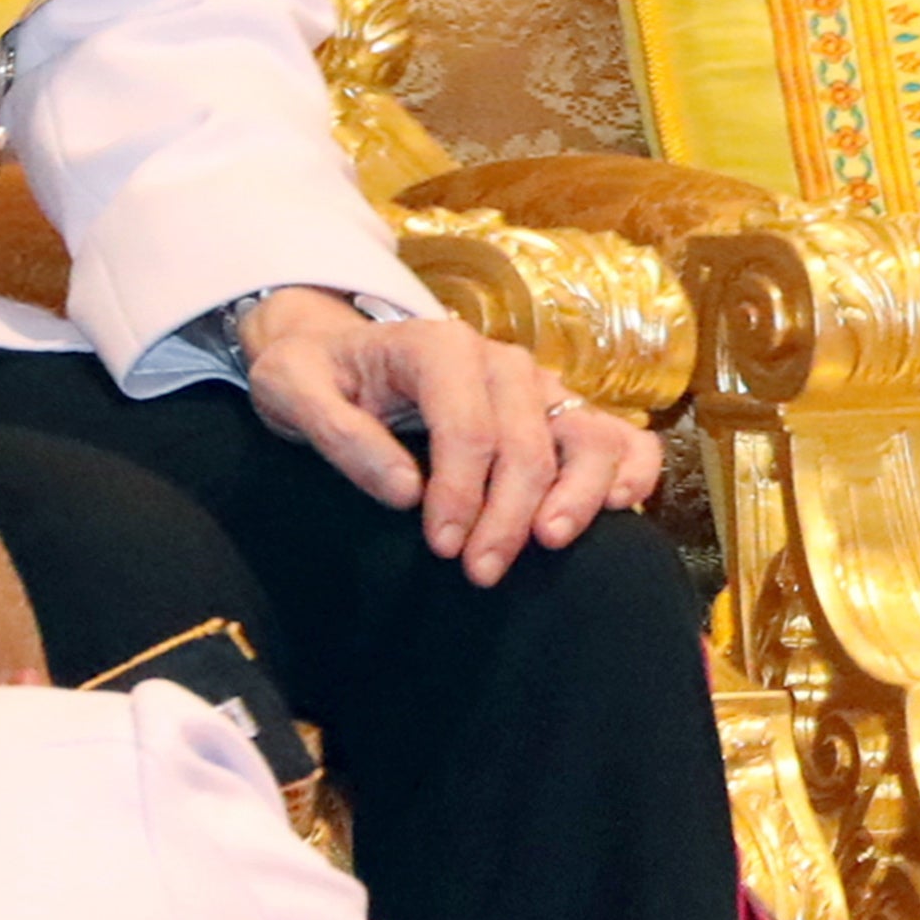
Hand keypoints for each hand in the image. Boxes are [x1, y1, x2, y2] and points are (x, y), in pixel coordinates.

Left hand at [235, 293, 654, 584]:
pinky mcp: (555, 413)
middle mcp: (500, 361)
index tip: (442, 548)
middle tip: (479, 572)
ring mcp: (536, 386)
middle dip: (508, 515)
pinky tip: (615, 510)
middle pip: (528, 442)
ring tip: (552, 542)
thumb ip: (339, 435)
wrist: (339, 354)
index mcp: (439, 346)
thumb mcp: (291, 391)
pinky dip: (629, 470)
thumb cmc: (313, 375)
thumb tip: (404, 491)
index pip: (470, 427)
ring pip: (586, 434)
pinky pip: (617, 435)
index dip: (462, 493)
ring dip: (578, 494)